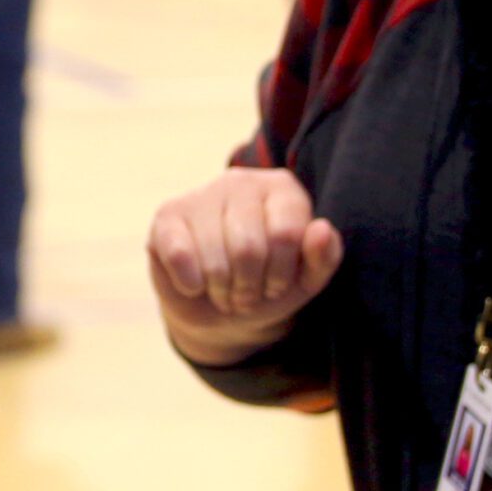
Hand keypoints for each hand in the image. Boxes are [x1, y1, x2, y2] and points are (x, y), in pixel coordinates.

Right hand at [146, 166, 342, 367]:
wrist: (218, 309)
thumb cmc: (267, 286)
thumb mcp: (304, 280)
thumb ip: (324, 257)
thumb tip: (322, 229)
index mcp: (283, 189)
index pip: (285, 235)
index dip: (280, 275)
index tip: (276, 285)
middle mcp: (241, 181)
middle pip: (248, 249)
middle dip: (248, 287)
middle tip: (246, 295)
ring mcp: (201, 194)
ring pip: (214, 259)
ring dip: (221, 291)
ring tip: (224, 291)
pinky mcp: (167, 215)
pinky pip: (180, 256)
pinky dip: (190, 284)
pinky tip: (194, 283)